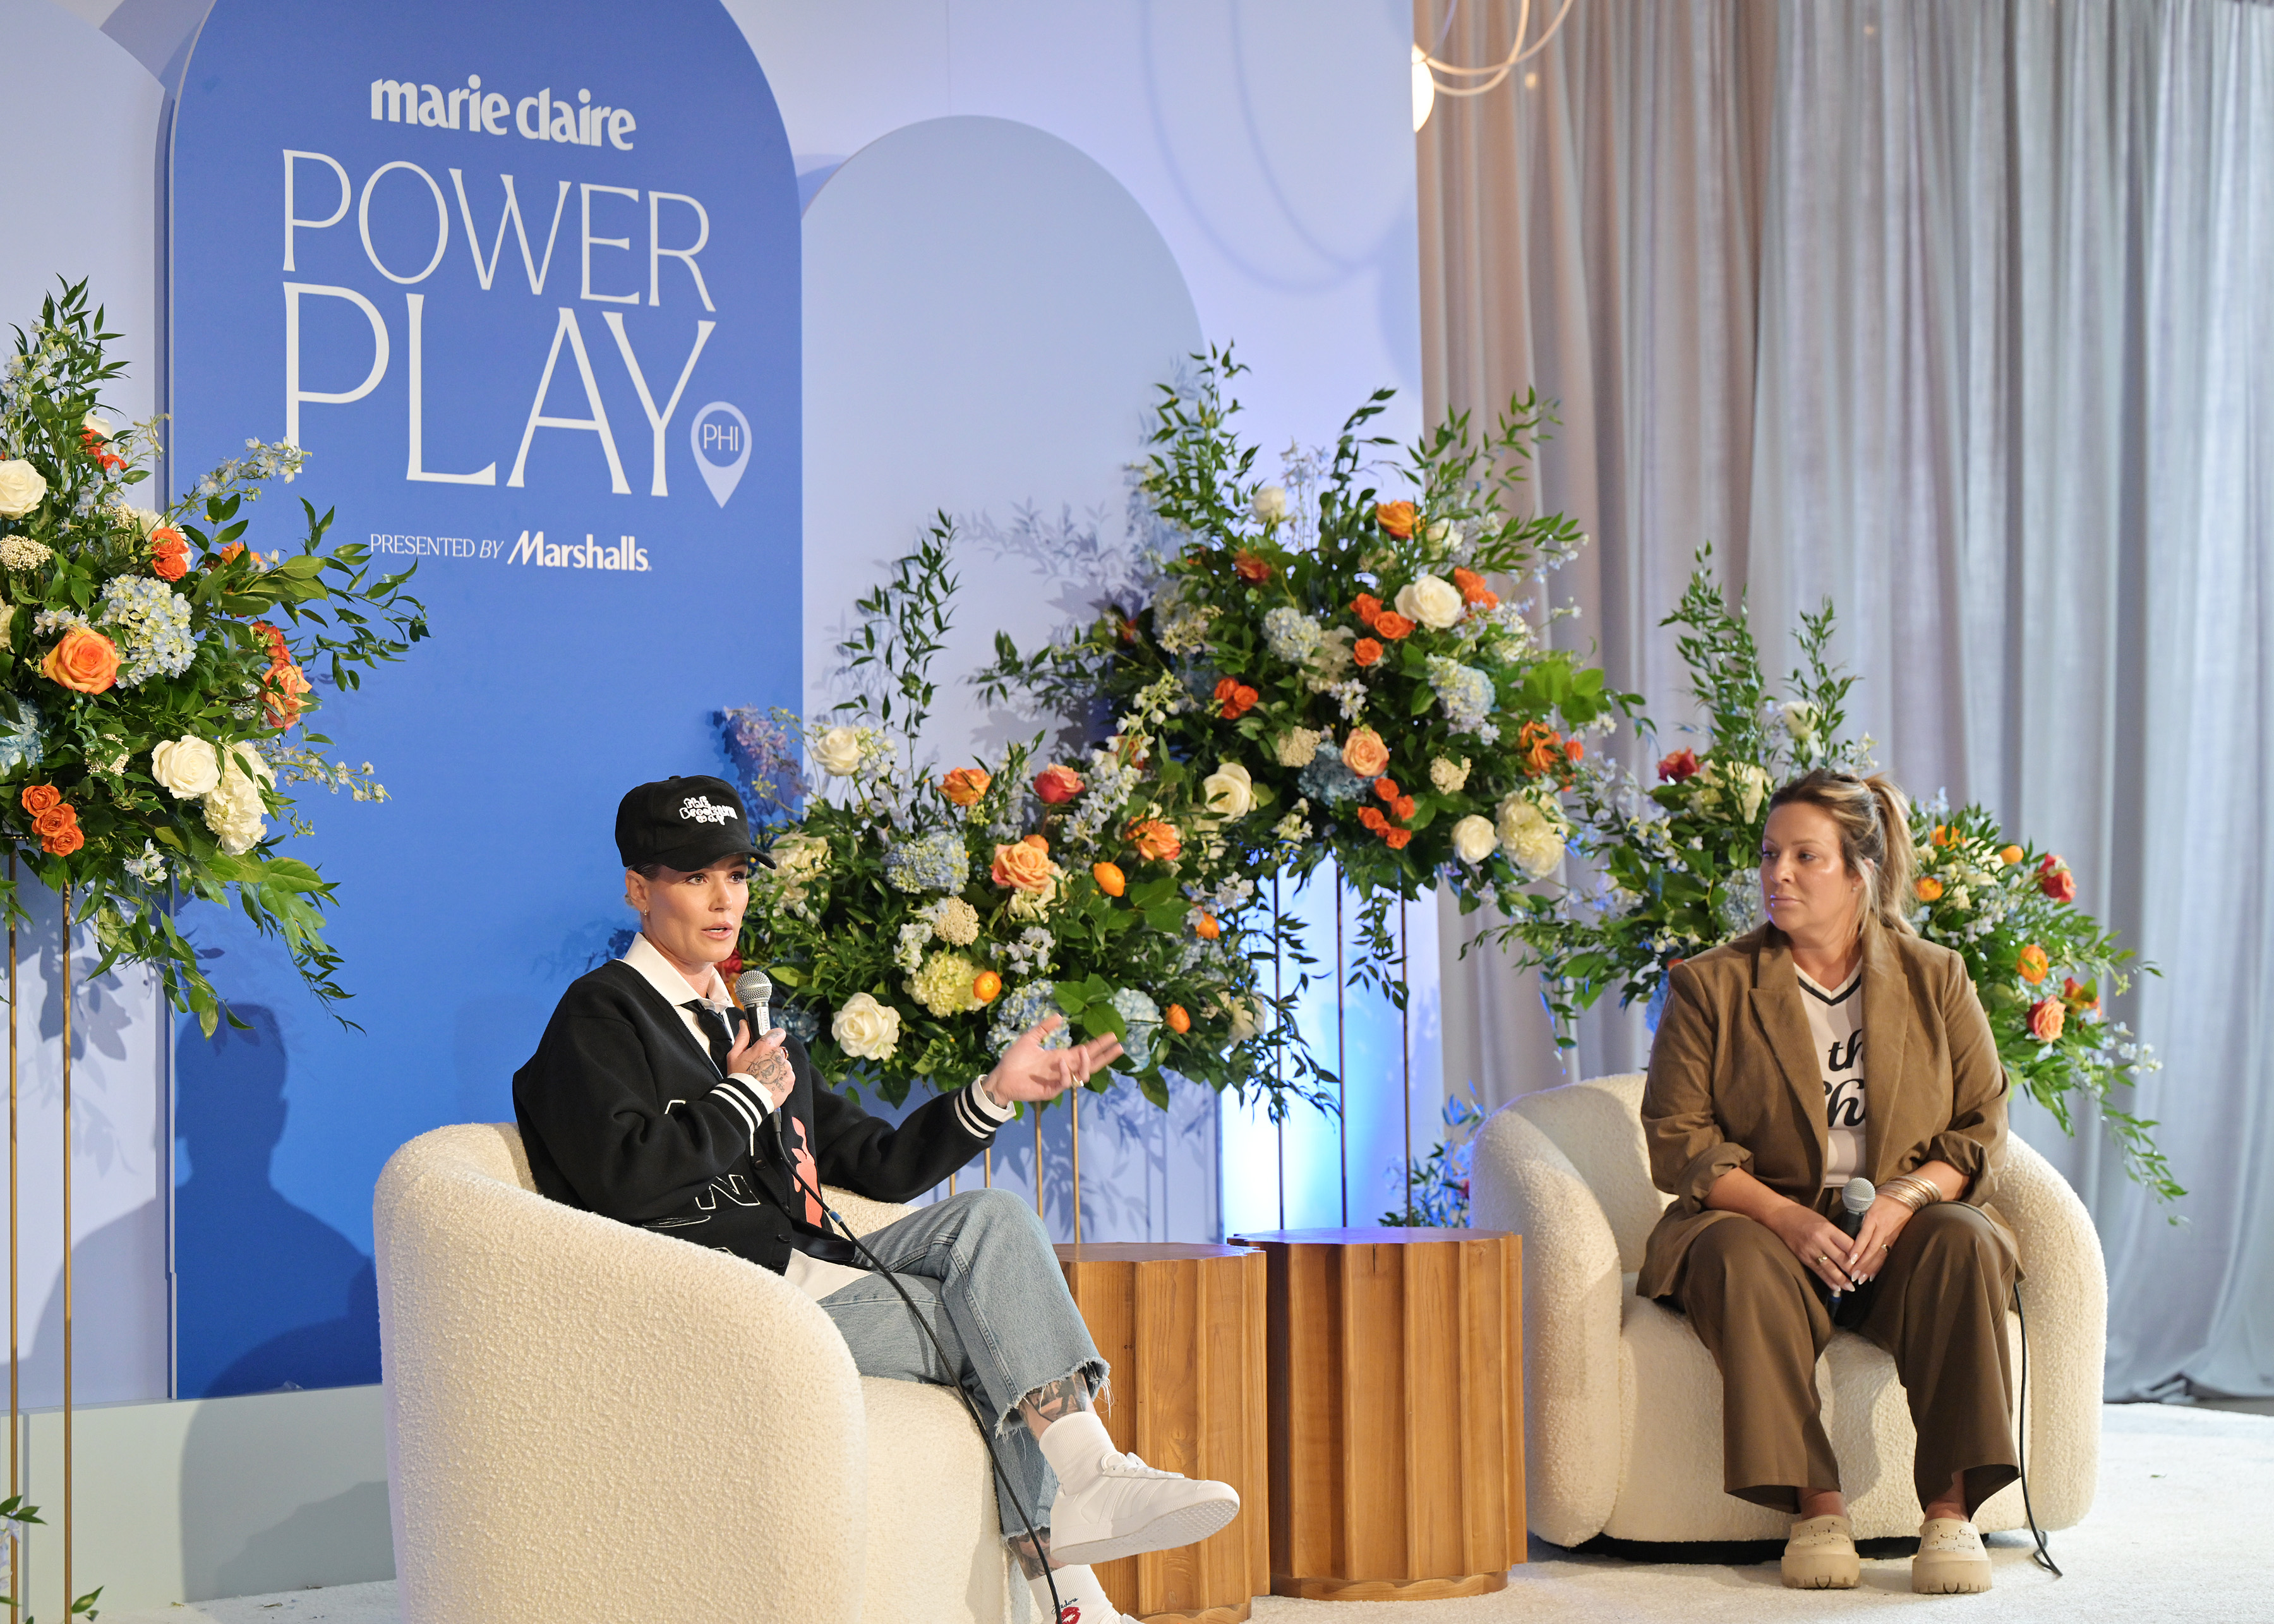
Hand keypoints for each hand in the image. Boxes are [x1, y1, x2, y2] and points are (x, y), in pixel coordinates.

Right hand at [726, 1025, 793, 1107]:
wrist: (746, 1099)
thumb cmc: (739, 1077)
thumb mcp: (734, 1055)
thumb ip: (742, 1037)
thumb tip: (744, 1024)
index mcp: (766, 1046)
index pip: (778, 1033)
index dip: (773, 1037)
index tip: (768, 1043)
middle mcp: (779, 1055)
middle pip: (779, 1051)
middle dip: (772, 1056)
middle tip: (760, 1066)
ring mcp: (786, 1068)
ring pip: (784, 1064)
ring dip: (777, 1068)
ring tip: (764, 1078)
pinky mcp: (790, 1080)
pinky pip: (787, 1076)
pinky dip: (781, 1079)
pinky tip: (770, 1084)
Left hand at [981, 1015, 1123, 1107]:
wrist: (1001, 1078)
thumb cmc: (1014, 1060)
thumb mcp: (1030, 1039)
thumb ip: (1044, 1028)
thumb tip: (1060, 1016)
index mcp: (1061, 1057)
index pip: (1085, 1051)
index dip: (1099, 1045)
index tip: (1112, 1036)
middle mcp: (1064, 1068)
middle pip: (1091, 1063)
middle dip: (1105, 1056)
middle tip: (1118, 1047)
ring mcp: (1059, 1080)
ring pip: (1082, 1075)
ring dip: (1087, 1064)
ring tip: (1086, 1052)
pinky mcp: (1052, 1090)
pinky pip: (1066, 1083)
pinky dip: (1066, 1073)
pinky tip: (1061, 1062)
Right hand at [1766, 1201, 1862, 1294]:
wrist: (1780, 1216)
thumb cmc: (1804, 1216)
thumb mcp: (1823, 1221)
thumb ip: (1836, 1234)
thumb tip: (1851, 1250)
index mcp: (1827, 1228)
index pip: (1848, 1244)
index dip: (1858, 1255)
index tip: (1866, 1263)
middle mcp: (1819, 1239)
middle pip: (1841, 1258)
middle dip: (1852, 1270)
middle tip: (1862, 1278)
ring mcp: (1810, 1249)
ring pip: (1830, 1268)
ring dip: (1841, 1279)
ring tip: (1851, 1288)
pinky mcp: (1803, 1257)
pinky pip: (1818, 1271)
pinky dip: (1827, 1280)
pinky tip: (1835, 1287)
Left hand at [1843, 1195, 1915, 1283]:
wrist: (1905, 1195)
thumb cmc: (1881, 1198)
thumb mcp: (1867, 1202)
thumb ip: (1857, 1214)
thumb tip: (1844, 1227)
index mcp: (1873, 1217)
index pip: (1864, 1236)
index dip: (1857, 1249)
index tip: (1850, 1259)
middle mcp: (1883, 1228)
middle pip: (1872, 1249)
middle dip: (1862, 1264)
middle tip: (1853, 1275)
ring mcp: (1891, 1235)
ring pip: (1880, 1254)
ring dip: (1870, 1268)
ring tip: (1861, 1279)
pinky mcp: (1897, 1239)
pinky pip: (1887, 1255)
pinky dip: (1880, 1266)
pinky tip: (1873, 1275)